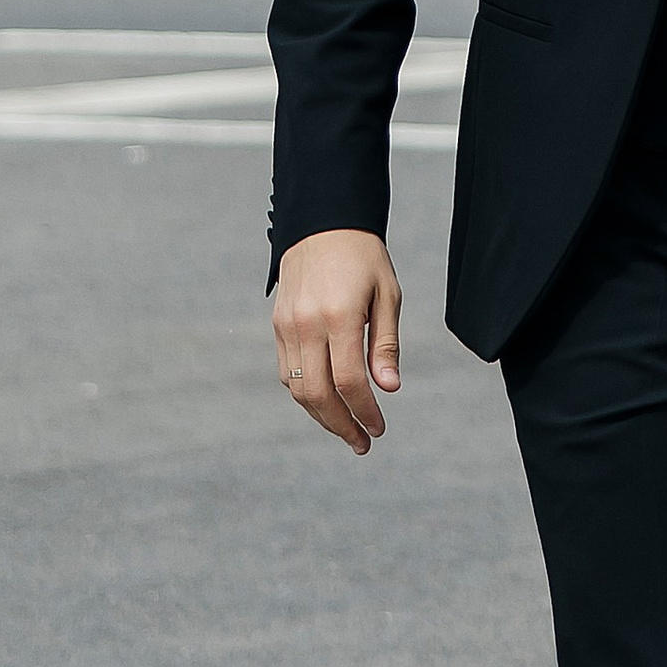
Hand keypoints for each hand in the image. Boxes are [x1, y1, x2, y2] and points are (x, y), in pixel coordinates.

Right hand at [273, 229, 402, 453]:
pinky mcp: (277, 326)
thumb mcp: (387, 293)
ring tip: (346, 428)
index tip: (380, 428)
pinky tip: (326, 400)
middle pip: (319, 395)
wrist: (322, 223)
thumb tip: (389, 389)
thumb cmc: (364, 257)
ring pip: (299, 390)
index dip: (365, 411)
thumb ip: (386, 343)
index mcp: (340, 316)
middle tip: (363, 442)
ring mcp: (287, 327)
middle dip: (341, 426)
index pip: (350, 382)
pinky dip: (306, 394)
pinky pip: (288, 373)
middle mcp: (307, 325)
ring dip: (322, 416)